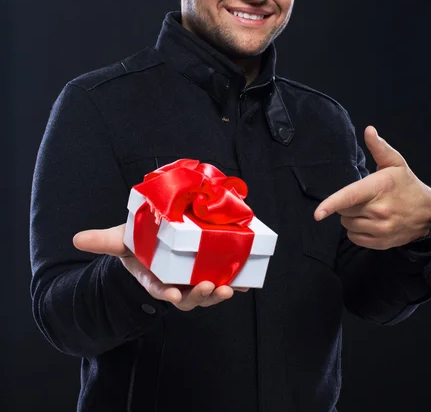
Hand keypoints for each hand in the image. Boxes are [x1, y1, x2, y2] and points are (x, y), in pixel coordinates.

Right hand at [73, 224, 247, 310]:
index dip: (166, 292)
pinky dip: (235, 283)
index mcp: (153, 276)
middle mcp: (173, 282)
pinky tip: (247, 282)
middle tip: (208, 289)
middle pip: (186, 297)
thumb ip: (102, 241)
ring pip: (204, 294)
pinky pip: (221, 281)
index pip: (159, 288)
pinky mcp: (207, 271)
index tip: (172, 294)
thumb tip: (77, 239)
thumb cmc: (137, 242)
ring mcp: (191, 278)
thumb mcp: (120, 239)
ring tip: (228, 289)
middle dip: (198, 296)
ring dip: (217, 293)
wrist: (154, 239)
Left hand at [314, 126, 430, 249]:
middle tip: (363, 197)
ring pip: (347, 224)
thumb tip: (369, 130)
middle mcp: (379, 210)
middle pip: (344, 210)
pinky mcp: (381, 242)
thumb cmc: (406, 185)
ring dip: (351, 217)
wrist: (428, 214)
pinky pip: (354, 238)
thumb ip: (379, 147)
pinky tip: (368, 222)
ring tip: (367, 209)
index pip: (351, 197)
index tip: (318, 213)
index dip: (332, 204)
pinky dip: (356, 231)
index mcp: (379, 188)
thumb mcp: (395, 163)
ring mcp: (381, 228)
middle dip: (347, 203)